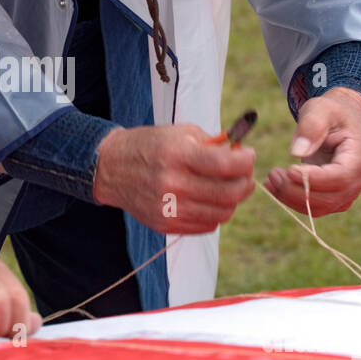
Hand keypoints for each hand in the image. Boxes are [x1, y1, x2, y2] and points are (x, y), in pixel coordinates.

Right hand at [93, 124, 255, 233]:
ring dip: (232, 200)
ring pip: (221, 214)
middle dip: (246, 183)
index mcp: (177, 155)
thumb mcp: (180, 133)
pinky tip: (208, 199)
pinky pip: (206, 226)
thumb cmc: (150, 146)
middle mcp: (172, 184)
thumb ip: (213, 145)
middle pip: (229, 194)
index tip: (249, 156)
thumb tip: (241, 158)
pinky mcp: (165, 224)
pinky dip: (215, 213)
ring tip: (227, 187)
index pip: (226, 165)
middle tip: (245, 174)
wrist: (111, 168)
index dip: (246, 161)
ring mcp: (168, 208)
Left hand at [265, 88, 360, 216]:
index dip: (314, 179)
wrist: (341, 121)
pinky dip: (293, 200)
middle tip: (272, 175)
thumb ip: (311, 127)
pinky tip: (275, 186)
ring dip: (291, 198)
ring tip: (270, 180)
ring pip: (321, 207)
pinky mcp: (336, 198)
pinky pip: (315, 207)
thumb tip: (296, 153)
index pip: (340, 177)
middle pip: (329, 197)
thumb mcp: (321, 110)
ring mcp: (350, 192)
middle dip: (296, 190)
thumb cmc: (331, 112)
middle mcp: (360, 179)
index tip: (289, 169)